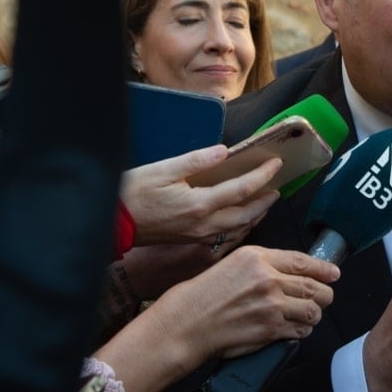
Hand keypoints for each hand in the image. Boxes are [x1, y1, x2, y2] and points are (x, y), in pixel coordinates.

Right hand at [95, 246, 340, 391]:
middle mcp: (268, 278)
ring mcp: (271, 305)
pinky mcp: (270, 329)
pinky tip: (295, 329)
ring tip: (308, 316)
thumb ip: (263, 265)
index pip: (303, 262)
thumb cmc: (202, 295)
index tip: (334, 273)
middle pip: (314, 287)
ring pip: (312, 310)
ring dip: (314, 314)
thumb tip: (292, 272)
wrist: (185, 324)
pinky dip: (302, 331)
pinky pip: (300, 330)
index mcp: (257, 257)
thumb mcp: (232, 264)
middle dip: (325, 294)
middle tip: (325, 298)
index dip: (324, 269)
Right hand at [119, 144, 281, 246]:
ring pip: (238, 228)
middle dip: (266, 201)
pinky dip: (241, 225)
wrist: (113, 224)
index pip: (242, 189)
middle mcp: (204, 224)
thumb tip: (225, 152)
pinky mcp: (191, 239)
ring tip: (266, 202)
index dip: (262, 175)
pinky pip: (226, 235)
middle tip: (278, 188)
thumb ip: (197, 160)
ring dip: (256, 215)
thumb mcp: (163, 169)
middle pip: (247, 214)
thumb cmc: (133, 194)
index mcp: (200, 204)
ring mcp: (198, 235)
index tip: (276, 164)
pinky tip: (241, 218)